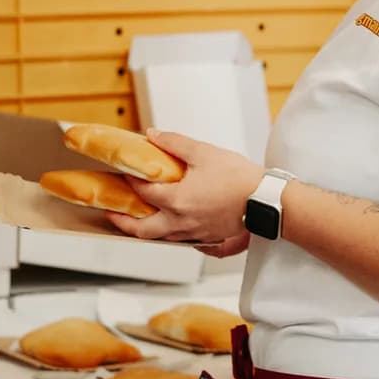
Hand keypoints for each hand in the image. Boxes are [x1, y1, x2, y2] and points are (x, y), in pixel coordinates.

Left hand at [106, 129, 257, 251]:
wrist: (267, 201)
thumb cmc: (240, 179)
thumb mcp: (204, 152)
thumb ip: (174, 143)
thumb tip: (153, 135)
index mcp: (177, 201)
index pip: (143, 192)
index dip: (129, 181)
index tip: (123, 173)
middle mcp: (181, 222)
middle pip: (142, 230)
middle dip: (123, 223)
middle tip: (112, 214)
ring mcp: (195, 233)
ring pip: (161, 238)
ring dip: (146, 230)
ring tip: (137, 221)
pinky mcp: (209, 238)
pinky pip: (183, 242)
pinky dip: (171, 236)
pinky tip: (172, 229)